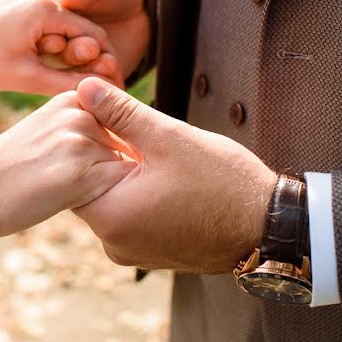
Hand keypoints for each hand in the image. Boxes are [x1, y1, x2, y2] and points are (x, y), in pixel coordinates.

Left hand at [0, 0, 121, 94]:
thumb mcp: (27, 78)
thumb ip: (67, 83)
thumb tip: (101, 91)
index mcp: (44, 6)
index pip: (89, 34)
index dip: (103, 60)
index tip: (115, 82)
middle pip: (75, 26)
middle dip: (79, 53)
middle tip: (86, 81)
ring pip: (60, 21)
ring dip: (60, 43)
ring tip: (48, 66)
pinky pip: (43, 14)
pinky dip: (46, 33)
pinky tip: (35, 52)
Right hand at [0, 90, 136, 238]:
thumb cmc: (7, 170)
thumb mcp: (45, 132)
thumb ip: (82, 129)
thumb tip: (130, 147)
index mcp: (72, 98)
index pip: (121, 125)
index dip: (107, 154)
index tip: (74, 167)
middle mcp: (80, 113)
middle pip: (126, 148)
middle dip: (109, 171)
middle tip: (65, 182)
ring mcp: (80, 142)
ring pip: (124, 170)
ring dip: (104, 187)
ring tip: (62, 190)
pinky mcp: (80, 175)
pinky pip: (117, 190)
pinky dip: (103, 201)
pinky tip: (66, 201)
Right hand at [38, 0, 150, 79]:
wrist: (143, 4)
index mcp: (50, 13)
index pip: (44, 28)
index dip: (53, 35)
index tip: (61, 40)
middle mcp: (57, 38)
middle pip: (56, 53)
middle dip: (73, 53)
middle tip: (91, 50)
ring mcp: (74, 57)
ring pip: (73, 71)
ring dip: (88, 71)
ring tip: (109, 64)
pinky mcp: (91, 72)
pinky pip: (94, 81)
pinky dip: (104, 81)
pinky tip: (116, 79)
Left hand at [71, 78, 276, 270]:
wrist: (269, 228)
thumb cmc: (224, 183)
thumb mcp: (169, 138)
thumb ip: (121, 113)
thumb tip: (84, 88)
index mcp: (110, 217)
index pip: (72, 174)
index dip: (86, 142)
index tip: (105, 121)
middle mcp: (113, 243)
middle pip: (89, 189)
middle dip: (106, 158)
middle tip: (131, 134)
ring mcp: (131, 252)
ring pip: (112, 201)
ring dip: (124, 177)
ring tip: (150, 155)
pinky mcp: (149, 254)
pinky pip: (131, 217)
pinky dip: (138, 196)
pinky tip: (163, 178)